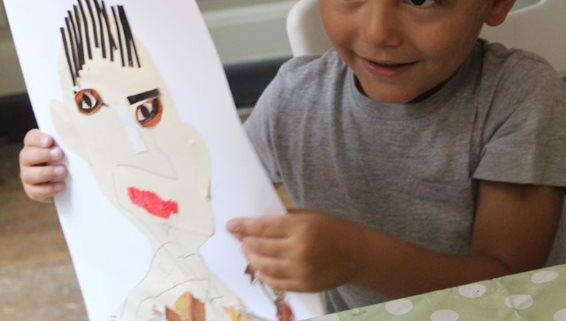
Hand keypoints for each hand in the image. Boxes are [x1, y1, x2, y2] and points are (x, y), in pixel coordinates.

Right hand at [19, 129, 66, 202]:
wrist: (70, 183)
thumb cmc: (69, 161)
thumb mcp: (69, 151)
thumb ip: (67, 145)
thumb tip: (74, 143)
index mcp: (35, 146)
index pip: (31, 138)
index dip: (38, 139)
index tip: (50, 141)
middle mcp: (28, 160)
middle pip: (27, 155)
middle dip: (44, 155)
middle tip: (59, 154)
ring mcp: (28, 176)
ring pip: (29, 175)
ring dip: (47, 173)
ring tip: (63, 171)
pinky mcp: (32, 191)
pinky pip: (36, 191)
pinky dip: (49, 189)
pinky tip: (61, 185)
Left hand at [227, 210, 367, 291]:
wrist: (359, 255)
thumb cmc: (335, 230)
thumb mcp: (311, 216)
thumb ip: (285, 219)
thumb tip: (257, 223)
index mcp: (301, 227)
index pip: (263, 227)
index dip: (244, 226)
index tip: (231, 225)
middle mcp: (299, 250)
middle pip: (260, 247)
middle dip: (245, 242)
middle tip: (238, 238)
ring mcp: (300, 271)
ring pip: (264, 266)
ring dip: (251, 259)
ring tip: (247, 252)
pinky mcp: (303, 286)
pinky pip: (275, 282)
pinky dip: (263, 274)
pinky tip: (259, 268)